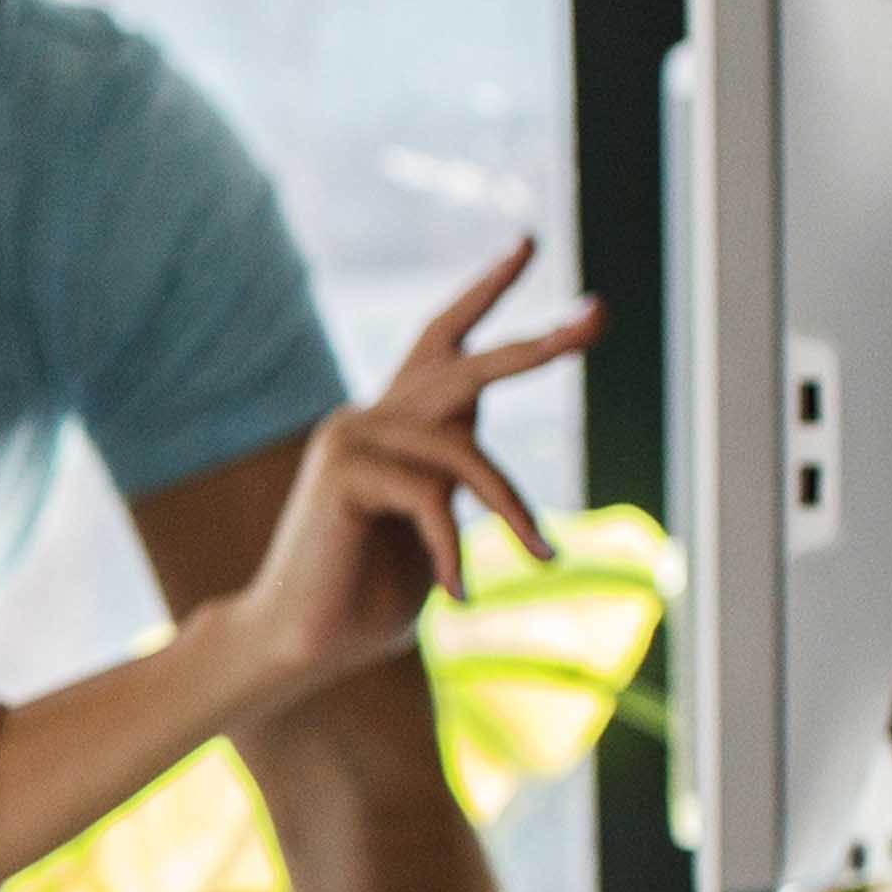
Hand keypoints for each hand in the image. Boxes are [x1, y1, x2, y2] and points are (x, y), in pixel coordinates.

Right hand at [214, 236, 598, 698]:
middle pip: (462, 364)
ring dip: (512, 506)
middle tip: (596, 319)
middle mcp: (367, 420)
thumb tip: (481, 458)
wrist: (296, 647)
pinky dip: (456, 546)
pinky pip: (432, 495)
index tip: (525, 244)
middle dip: (536, 346)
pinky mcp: (342, 471)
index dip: (482, 292)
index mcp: (389, 428)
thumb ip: (454, 485)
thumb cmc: (364, 604)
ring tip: (541, 556)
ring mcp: (350, 439)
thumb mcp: (433, 533)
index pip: (438, 342)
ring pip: (463, 450)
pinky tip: (458, 592)